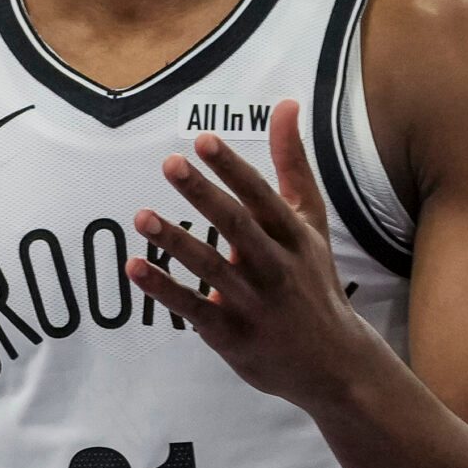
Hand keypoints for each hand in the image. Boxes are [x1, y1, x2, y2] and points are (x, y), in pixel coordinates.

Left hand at [127, 99, 370, 409]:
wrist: (333, 363)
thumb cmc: (313, 280)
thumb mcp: (310, 222)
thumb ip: (292, 164)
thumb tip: (286, 103)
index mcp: (294, 237)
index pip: (262, 197)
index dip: (233, 169)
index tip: (204, 141)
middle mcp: (276, 267)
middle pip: (238, 227)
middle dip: (204, 195)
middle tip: (170, 164)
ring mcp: (254, 304)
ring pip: (212, 268)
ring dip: (176, 241)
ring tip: (140, 215)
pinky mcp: (233, 335)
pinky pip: (194, 309)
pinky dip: (164, 290)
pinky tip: (134, 268)